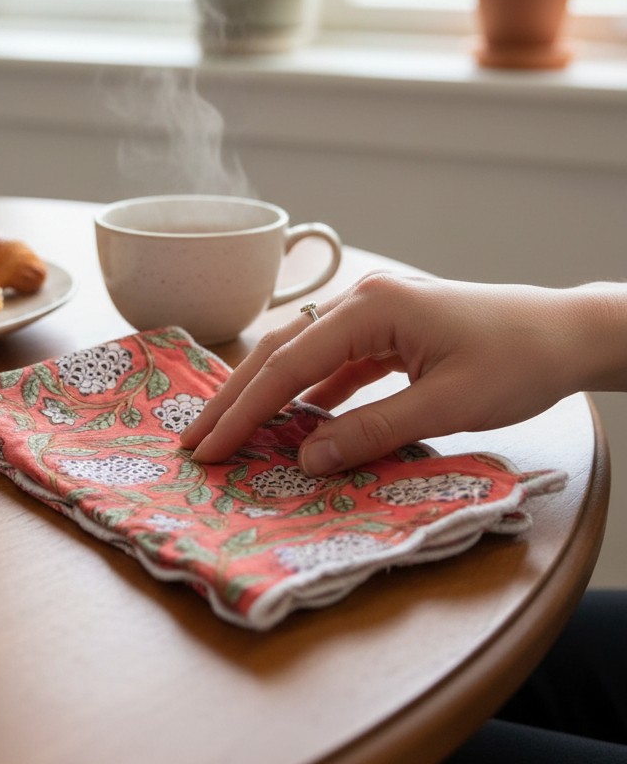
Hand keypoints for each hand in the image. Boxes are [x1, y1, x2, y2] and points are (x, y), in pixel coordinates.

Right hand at [180, 271, 622, 474]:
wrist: (566, 334)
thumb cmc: (516, 361)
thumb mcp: (445, 405)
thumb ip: (371, 431)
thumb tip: (306, 461)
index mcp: (370, 308)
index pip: (288, 364)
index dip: (244, 410)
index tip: (209, 448)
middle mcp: (362, 302)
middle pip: (281, 351)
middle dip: (236, 398)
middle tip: (195, 442)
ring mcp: (375, 315)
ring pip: (303, 358)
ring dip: (266, 396)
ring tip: (230, 435)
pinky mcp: (390, 333)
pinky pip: (334, 365)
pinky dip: (307, 395)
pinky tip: (293, 423)